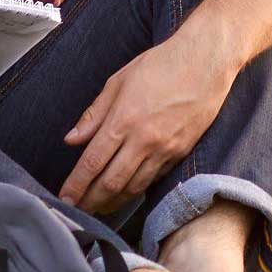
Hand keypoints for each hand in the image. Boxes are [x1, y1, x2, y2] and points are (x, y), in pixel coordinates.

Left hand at [59, 34, 239, 213]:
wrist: (206, 61)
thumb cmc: (161, 65)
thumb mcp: (119, 81)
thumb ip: (94, 113)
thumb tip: (72, 139)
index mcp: (123, 120)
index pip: (92, 163)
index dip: (76, 185)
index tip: (65, 198)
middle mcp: (144, 139)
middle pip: (111, 183)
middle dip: (91, 200)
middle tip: (78, 210)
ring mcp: (165, 149)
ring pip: (134, 187)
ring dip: (113, 201)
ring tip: (99, 206)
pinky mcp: (181, 152)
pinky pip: (154, 178)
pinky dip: (137, 189)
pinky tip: (126, 191)